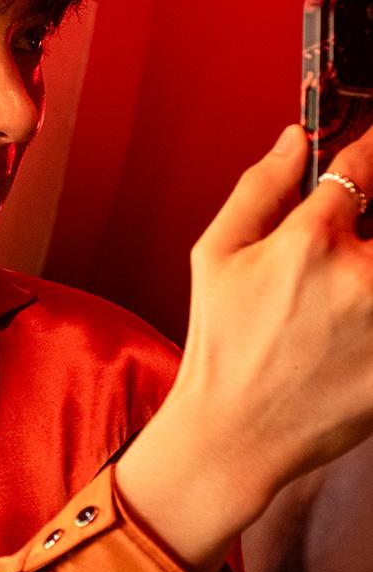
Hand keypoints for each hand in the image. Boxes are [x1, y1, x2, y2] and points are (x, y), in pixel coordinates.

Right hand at [117, 123, 372, 571]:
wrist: (239, 430)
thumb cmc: (221, 340)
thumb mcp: (214, 255)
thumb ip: (257, 190)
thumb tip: (292, 141)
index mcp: (309, 242)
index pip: (358, 168)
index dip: (367, 150)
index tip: (369, 149)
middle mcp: (363, 277)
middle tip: (353, 236)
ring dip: (372, 259)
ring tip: (344, 284)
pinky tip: (350, 320)